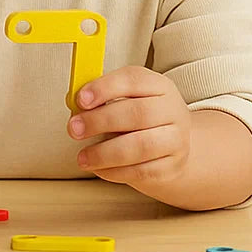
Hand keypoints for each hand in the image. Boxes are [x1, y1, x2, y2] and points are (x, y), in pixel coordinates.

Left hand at [67, 66, 191, 188]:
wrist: (172, 143)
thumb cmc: (141, 115)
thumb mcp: (125, 96)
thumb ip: (102, 97)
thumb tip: (76, 104)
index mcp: (158, 86)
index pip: (133, 80)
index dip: (104, 88)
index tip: (80, 100)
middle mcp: (171, 111)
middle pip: (138, 113)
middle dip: (100, 121)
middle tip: (74, 129)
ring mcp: (176, 140)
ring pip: (141, 146)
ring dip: (105, 153)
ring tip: (83, 156)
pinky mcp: (172, 167)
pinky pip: (142, 171)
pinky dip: (116, 172)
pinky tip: (99, 168)